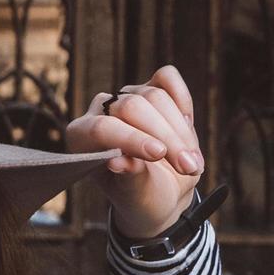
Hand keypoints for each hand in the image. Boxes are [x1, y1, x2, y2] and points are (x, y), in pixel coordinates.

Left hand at [64, 65, 202, 238]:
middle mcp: (99, 112)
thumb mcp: (134, 196)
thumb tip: (118, 162)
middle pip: (132, 107)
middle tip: (188, 168)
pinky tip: (187, 126)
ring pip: (155, 95)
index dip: (131, 138)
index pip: (101, 128)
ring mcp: (125, 96)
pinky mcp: (150, 87)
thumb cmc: (139, 195)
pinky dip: (183, 100)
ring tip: (192, 164)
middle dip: (166, 137)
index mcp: (81, 139)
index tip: (158, 154)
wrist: (159, 190)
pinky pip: (167, 78)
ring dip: (181, 131)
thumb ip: (127, 178)